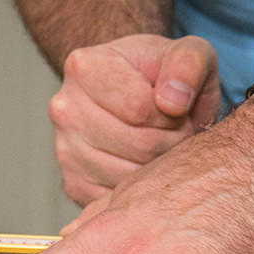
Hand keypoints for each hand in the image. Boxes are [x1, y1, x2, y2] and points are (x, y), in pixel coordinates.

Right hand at [51, 34, 220, 205]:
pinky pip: (118, 198)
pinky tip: (144, 163)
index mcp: (85, 68)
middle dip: (170, 141)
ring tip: (162, 145)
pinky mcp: (73, 184)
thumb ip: (189, 64)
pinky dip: (139, 187)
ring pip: (129, 176)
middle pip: (137, 144)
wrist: (137, 94)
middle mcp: (64, 110)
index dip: (172, 115)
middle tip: (176, 131)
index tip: (178, 108)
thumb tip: (173, 101)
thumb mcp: (188, 54)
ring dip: (158, 166)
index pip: (139, 108)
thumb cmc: (163, 74)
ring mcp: (64, 150)